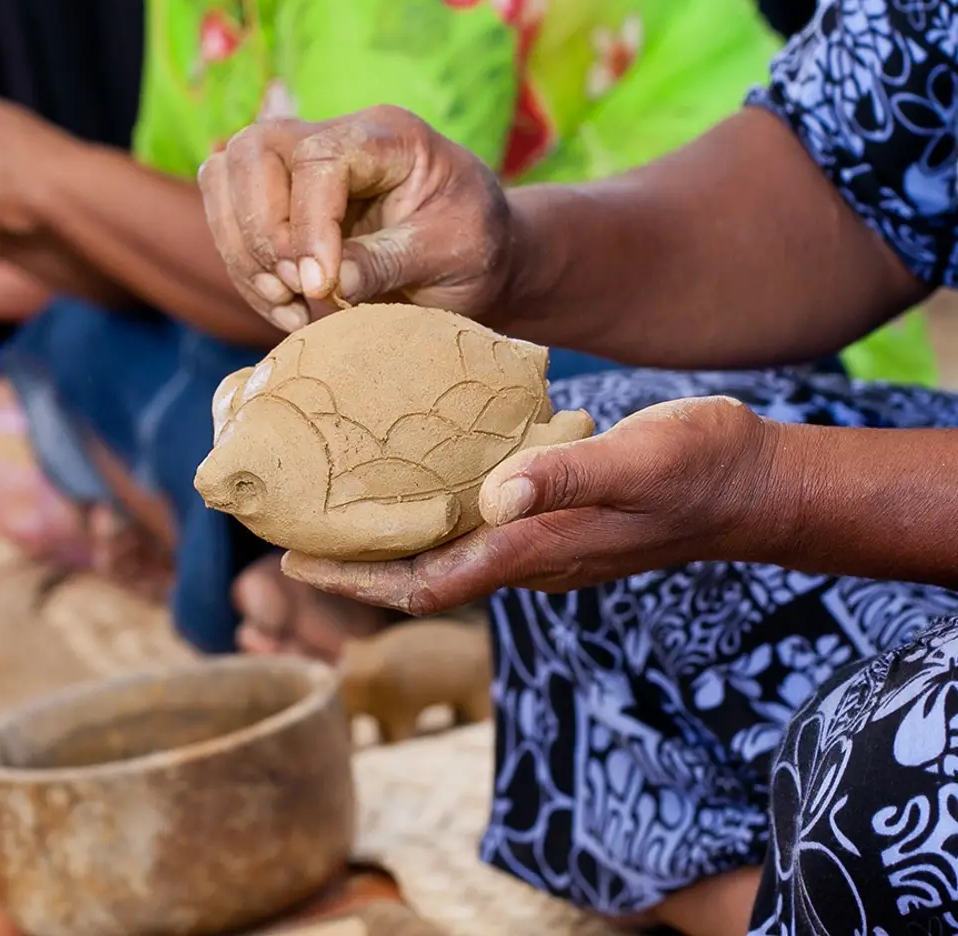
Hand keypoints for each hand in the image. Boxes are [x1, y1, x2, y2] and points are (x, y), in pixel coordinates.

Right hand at [198, 106, 513, 331]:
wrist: (475, 259)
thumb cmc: (474, 248)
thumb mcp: (451, 255)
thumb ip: (390, 262)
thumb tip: (327, 282)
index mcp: (388, 135)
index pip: (318, 158)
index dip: (308, 224)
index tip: (321, 287)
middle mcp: (335, 138)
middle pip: (252, 151)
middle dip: (262, 230)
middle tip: (298, 289)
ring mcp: (299, 167)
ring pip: (224, 178)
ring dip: (242, 251)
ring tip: (287, 303)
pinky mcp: (279, 203)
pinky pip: (228, 222)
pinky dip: (244, 271)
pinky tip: (285, 309)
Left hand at [278, 396, 791, 613]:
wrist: (751, 483)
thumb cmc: (698, 468)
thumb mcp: (637, 461)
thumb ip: (569, 476)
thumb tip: (496, 492)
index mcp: (537, 546)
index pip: (428, 581)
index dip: (358, 581)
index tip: (294, 565)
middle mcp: (530, 553)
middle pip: (423, 573)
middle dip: (355, 565)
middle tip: (291, 534)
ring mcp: (544, 540)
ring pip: (446, 550)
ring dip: (388, 539)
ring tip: (334, 507)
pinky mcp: (556, 516)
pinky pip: (477, 524)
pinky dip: (433, 510)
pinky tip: (416, 475)